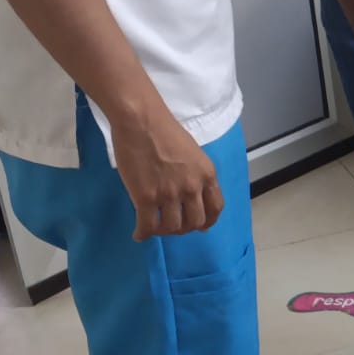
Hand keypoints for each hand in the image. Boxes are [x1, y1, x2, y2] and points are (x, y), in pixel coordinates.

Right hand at [110, 109, 223, 240]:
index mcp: (207, 175)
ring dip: (163, 231)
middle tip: (172, 225)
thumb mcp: (193, 153)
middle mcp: (192, 188)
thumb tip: (192, 193)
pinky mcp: (146, 197)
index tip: (199, 226)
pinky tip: (138, 234)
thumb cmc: (165, 131)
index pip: (215, 208)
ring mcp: (170, 194)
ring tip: (154, 226)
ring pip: (172, 227)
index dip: (208, 221)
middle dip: (184, 228)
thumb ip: (196, 174)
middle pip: (195, 222)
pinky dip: (143, 234)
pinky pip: (148, 226)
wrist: (141, 120)